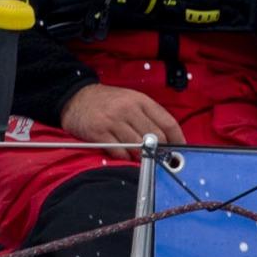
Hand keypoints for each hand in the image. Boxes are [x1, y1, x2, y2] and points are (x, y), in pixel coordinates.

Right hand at [58, 84, 183, 158]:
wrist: (75, 97)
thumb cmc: (106, 102)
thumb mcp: (130, 100)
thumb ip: (147, 116)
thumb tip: (165, 140)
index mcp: (140, 100)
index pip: (167, 122)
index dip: (178, 139)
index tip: (181, 149)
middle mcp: (128, 109)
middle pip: (156, 137)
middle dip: (160, 151)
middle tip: (160, 158)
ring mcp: (113, 121)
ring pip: (139, 146)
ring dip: (143, 156)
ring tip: (141, 158)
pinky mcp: (99, 133)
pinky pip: (120, 152)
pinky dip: (125, 158)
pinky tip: (124, 155)